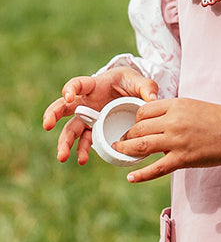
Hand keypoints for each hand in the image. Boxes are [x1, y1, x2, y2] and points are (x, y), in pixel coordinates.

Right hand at [42, 67, 158, 164]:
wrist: (131, 92)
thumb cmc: (131, 83)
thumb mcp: (141, 82)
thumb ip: (147, 88)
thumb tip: (152, 100)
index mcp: (94, 86)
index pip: (78, 84)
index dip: (71, 89)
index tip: (68, 97)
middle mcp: (86, 102)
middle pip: (64, 108)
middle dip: (53, 115)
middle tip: (47, 125)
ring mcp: (88, 117)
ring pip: (72, 129)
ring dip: (65, 143)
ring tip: (62, 157)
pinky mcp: (94, 129)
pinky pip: (85, 140)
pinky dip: (83, 150)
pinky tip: (82, 160)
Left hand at [115, 98, 220, 182]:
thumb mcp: (195, 106)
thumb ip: (174, 112)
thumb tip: (157, 123)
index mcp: (176, 105)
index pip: (143, 110)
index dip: (135, 119)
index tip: (134, 126)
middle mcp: (173, 121)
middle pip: (138, 127)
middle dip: (127, 135)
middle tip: (122, 141)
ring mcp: (177, 140)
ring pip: (141, 145)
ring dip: (126, 149)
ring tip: (118, 152)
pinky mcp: (183, 158)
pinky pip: (156, 168)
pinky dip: (141, 174)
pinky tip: (131, 177)